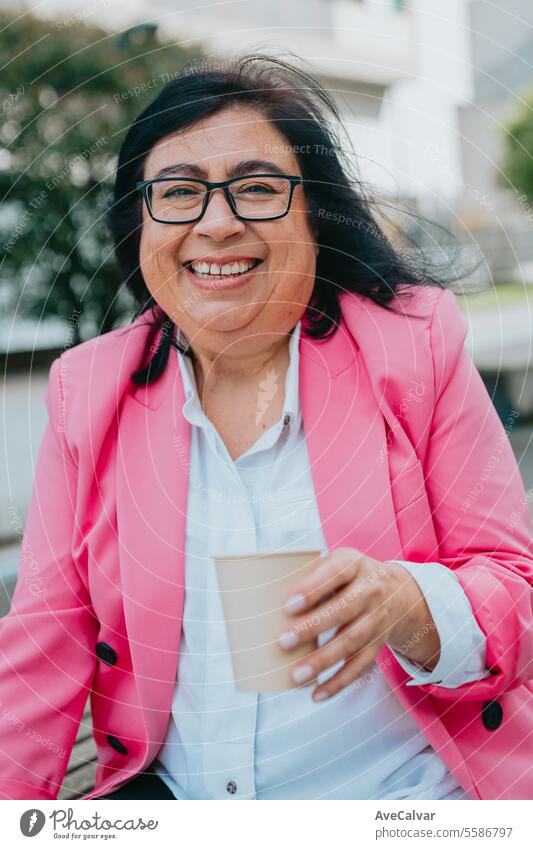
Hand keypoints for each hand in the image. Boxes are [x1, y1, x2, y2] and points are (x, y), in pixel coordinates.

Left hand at [277, 547, 438, 700]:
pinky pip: (360, 665)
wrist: (401, 592)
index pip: (335, 573)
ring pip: (352, 641)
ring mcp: (378, 618)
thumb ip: (312, 575)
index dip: (313, 589)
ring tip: (296, 675)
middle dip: (312, 627)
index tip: (287, 605)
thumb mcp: (338, 563)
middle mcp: (371, 590)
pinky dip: (339, 682)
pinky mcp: (380, 642)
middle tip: (282, 641)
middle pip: (343, 610)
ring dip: (323, 660)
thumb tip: (267, 601)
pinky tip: (317, 693)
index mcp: (354, 564)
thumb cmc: (351, 576)